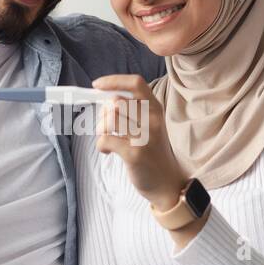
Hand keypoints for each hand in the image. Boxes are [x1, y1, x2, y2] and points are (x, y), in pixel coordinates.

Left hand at [90, 75, 188, 210]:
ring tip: (107, 138)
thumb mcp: (149, 126)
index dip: (113, 81)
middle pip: (117, 102)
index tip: (97, 85)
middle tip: (106, 127)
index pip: (135, 83)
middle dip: (103, 113)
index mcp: (156, 109)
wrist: (166, 183)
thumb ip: (132, 111)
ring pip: (111, 118)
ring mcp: (145, 137)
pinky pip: (106, 140)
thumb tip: (104, 98)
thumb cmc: (152, 152)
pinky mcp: (135, 154)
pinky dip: (101, 145)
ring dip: (101, 128)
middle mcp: (153, 119)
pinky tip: (108, 152)